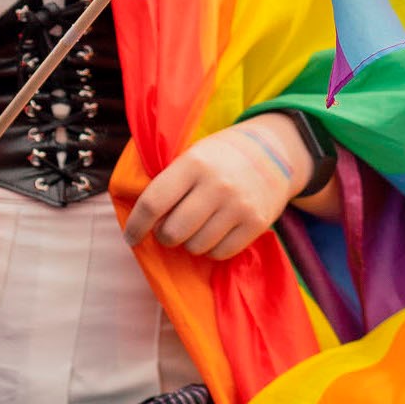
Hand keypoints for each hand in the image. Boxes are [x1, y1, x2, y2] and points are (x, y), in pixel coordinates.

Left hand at [123, 117, 314, 259]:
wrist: (274, 151)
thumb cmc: (221, 156)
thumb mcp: (193, 155)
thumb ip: (169, 181)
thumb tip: (140, 219)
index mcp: (193, 164)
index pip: (154, 203)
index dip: (136, 225)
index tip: (131, 237)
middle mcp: (216, 185)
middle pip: (173, 231)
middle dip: (164, 237)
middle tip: (167, 231)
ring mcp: (239, 205)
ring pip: (197, 246)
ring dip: (189, 244)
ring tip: (194, 229)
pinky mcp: (257, 223)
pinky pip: (221, 252)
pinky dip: (211, 250)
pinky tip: (213, 234)